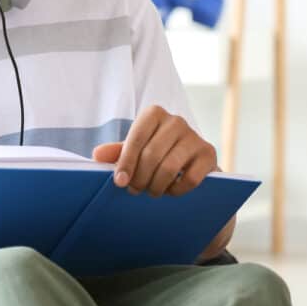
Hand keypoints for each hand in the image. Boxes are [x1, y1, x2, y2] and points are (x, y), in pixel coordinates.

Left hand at [91, 105, 217, 197]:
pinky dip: (176, 190)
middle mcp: (176, 121)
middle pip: (152, 155)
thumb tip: (97, 156)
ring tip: (150, 191)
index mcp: (154, 114)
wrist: (190, 159)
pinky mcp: (208, 153)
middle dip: (140, 178)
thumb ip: (116, 151)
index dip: (126, 162)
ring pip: (169, 168)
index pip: (136, 138)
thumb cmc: (156, 151)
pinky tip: (170, 190)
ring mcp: (195, 136)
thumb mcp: (135, 148)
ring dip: (156, 186)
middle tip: (134, 191)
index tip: (119, 182)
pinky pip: (190, 178)